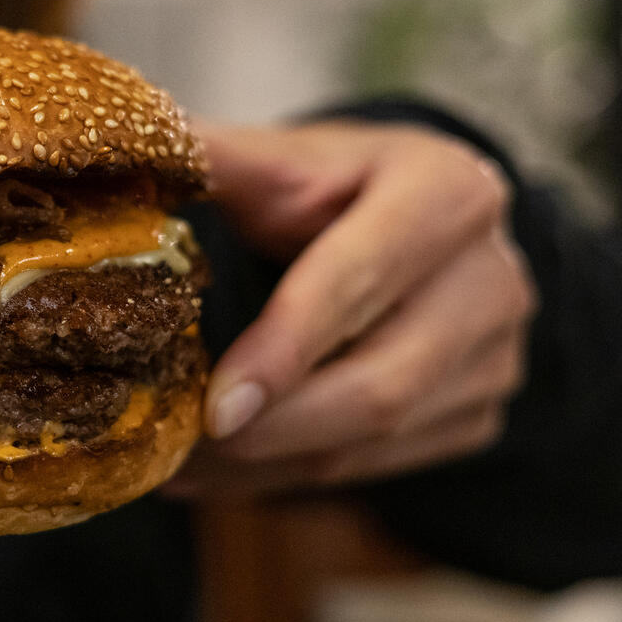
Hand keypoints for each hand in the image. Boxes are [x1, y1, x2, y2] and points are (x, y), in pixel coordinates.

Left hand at [165, 119, 535, 496]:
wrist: (409, 222)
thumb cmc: (328, 185)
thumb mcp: (281, 158)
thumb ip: (211, 157)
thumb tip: (124, 144)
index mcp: (446, 191)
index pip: (359, 279)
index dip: (285, 347)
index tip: (215, 407)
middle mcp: (492, 278)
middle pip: (383, 382)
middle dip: (272, 429)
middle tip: (177, 449)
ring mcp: (497, 355)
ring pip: (376, 440)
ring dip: (268, 465)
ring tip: (176, 466)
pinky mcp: (479, 414)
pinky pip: (376, 467)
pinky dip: (288, 477)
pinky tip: (218, 473)